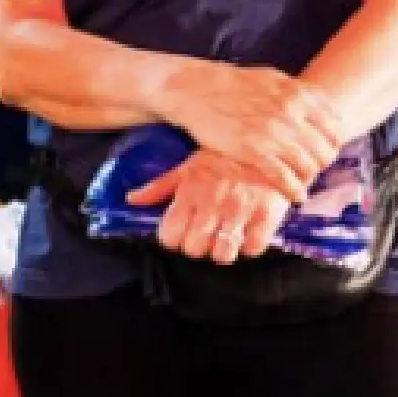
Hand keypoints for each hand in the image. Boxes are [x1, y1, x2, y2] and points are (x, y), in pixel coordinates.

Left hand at [127, 150, 293, 265]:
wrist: (265, 142)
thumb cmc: (223, 155)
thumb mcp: (186, 166)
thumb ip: (158, 187)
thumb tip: (132, 199)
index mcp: (190, 194)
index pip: (169, 236)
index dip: (172, 239)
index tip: (180, 234)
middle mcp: (212, 206)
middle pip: (194, 249)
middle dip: (196, 246)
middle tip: (204, 236)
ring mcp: (240, 212)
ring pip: (222, 254)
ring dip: (222, 250)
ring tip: (225, 238)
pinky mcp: (266, 216)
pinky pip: (253, 248)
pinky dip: (249, 246)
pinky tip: (246, 234)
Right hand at [162, 61, 342, 201]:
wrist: (195, 89)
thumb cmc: (232, 83)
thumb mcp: (273, 78)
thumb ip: (298, 93)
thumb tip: (319, 105)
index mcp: (298, 95)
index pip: (334, 126)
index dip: (334, 143)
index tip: (327, 150)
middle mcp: (291, 115)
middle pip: (324, 149)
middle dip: (323, 163)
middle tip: (315, 168)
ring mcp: (273, 134)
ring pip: (308, 166)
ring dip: (309, 178)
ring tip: (304, 182)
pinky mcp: (254, 152)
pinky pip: (284, 178)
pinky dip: (293, 190)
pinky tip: (295, 196)